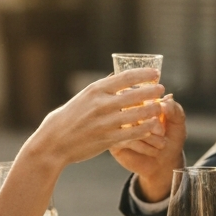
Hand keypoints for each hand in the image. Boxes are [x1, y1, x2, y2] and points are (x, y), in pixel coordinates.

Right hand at [28, 69, 167, 169]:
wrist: (54, 142)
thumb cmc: (69, 118)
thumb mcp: (83, 97)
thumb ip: (102, 89)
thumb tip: (118, 75)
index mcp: (95, 90)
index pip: (125, 77)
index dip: (144, 74)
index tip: (156, 74)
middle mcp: (101, 104)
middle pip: (135, 94)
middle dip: (152, 91)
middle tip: (162, 89)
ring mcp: (105, 122)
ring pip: (137, 114)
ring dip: (153, 110)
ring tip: (160, 107)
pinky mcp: (108, 139)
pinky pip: (133, 132)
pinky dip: (145, 128)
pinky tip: (153, 125)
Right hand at [109, 96, 185, 202]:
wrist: (165, 163)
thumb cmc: (170, 138)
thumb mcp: (178, 122)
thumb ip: (174, 108)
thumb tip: (167, 99)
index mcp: (141, 101)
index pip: (140, 94)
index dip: (153, 105)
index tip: (163, 116)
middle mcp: (127, 111)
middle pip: (132, 108)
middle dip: (152, 122)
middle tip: (162, 132)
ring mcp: (118, 126)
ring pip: (130, 125)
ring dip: (149, 136)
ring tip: (161, 143)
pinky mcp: (114, 142)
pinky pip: (125, 139)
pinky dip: (142, 146)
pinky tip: (152, 150)